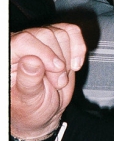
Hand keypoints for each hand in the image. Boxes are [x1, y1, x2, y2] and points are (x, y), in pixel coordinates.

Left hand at [9, 24, 86, 140]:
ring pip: (61, 33)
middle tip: (58, 82)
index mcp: (7, 56)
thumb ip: (28, 81)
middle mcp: (20, 44)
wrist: (45, 109)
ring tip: (61, 78)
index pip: (24, 40)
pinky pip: (72, 31)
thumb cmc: (31, 107)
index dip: (44, 53)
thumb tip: (31, 61)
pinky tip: (75, 64)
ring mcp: (39, 41)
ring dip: (68, 58)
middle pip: (46, 34)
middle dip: (58, 60)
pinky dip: (79, 48)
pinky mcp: (56, 41)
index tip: (57, 70)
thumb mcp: (28, 100)